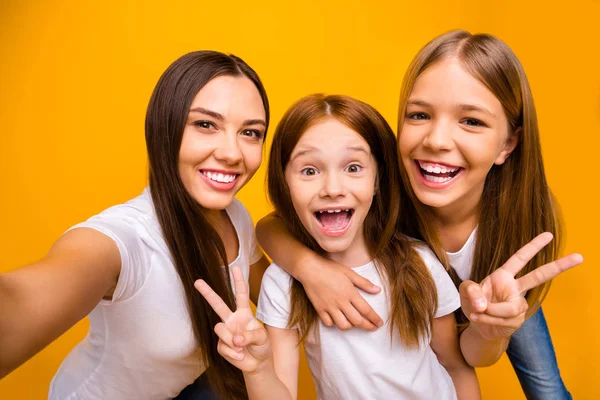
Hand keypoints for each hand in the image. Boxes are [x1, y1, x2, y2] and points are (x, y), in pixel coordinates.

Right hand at [195, 266, 271, 373]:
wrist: (258, 363)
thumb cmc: (262, 346)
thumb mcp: (262, 338)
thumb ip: (250, 335)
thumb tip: (235, 339)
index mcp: (244, 313)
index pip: (241, 295)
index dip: (239, 281)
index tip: (235, 267)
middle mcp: (232, 320)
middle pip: (218, 304)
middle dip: (207, 293)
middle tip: (197, 281)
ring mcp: (225, 332)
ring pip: (220, 329)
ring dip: (231, 340)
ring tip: (241, 348)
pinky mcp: (221, 345)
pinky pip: (223, 346)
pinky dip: (233, 353)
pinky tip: (240, 355)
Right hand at [300, 258, 383, 330]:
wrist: (310, 269)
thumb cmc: (330, 268)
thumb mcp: (349, 272)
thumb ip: (364, 283)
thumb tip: (378, 290)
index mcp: (350, 293)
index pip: (366, 310)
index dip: (374, 319)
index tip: (380, 323)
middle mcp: (341, 302)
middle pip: (357, 321)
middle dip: (367, 326)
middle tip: (372, 327)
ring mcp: (329, 307)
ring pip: (343, 325)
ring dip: (351, 326)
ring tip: (354, 323)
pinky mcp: (320, 309)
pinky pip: (329, 323)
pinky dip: (335, 324)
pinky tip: (337, 319)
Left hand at [460, 232, 582, 339]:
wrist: (479, 327)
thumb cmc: (474, 303)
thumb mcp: (466, 292)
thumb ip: (470, 290)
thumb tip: (483, 304)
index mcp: (503, 275)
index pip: (520, 258)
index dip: (533, 247)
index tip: (549, 235)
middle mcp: (515, 287)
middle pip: (539, 276)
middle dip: (559, 266)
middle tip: (579, 257)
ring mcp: (519, 303)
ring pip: (509, 308)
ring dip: (490, 312)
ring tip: (478, 312)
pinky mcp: (518, 319)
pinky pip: (503, 320)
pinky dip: (488, 320)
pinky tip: (483, 320)